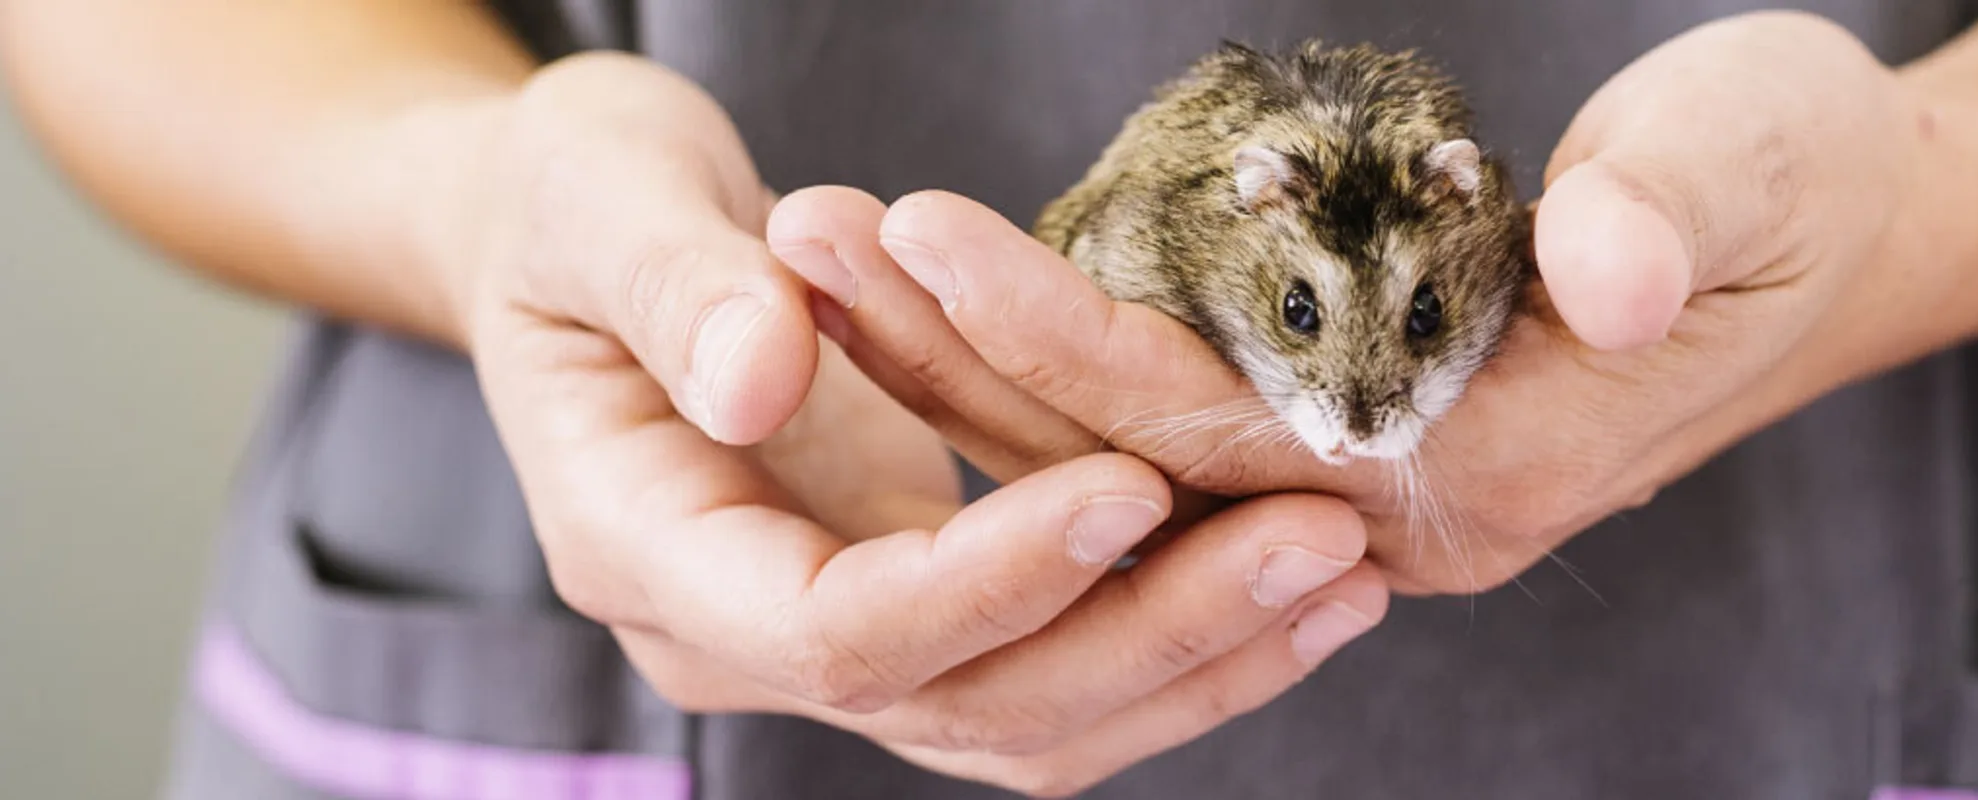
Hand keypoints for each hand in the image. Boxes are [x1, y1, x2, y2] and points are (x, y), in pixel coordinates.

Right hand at [443, 52, 1388, 795]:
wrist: (571, 241)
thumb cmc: (570, 200)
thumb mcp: (596, 198)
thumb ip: (678, 288)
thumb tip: (763, 374)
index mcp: (650, 551)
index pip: (845, 626)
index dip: (997, 573)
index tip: (1136, 480)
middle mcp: (742, 635)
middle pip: (970, 702)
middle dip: (1152, 629)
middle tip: (1317, 539)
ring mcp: (831, 640)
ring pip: (1033, 720)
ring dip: (1199, 659)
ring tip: (1344, 575)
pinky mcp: (913, 612)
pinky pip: (1054, 671)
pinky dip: (1176, 640)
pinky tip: (1296, 582)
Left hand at [776, 11, 1948, 593]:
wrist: (1842, 236)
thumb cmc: (1804, 181)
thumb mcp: (1765, 160)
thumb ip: (1684, 211)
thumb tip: (1617, 265)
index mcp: (1489, 468)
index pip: (1226, 429)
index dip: (1065, 337)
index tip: (918, 231)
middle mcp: (1405, 513)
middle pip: (1135, 462)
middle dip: (959, 355)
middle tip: (797, 235)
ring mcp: (1372, 490)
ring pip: (1129, 452)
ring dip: (967, 361)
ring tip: (821, 247)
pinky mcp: (1350, 440)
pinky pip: (1165, 424)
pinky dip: (1041, 360)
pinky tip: (927, 299)